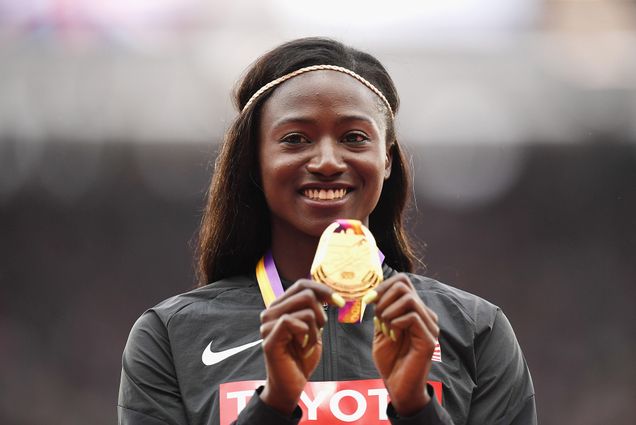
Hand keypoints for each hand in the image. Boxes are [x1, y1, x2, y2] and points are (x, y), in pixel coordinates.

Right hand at [259, 279, 343, 414]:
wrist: (291, 384)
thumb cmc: (302, 356)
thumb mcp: (312, 327)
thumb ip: (314, 308)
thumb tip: (328, 292)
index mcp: (280, 306)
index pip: (302, 284)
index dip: (322, 289)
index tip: (339, 302)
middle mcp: (270, 311)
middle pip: (306, 294)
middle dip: (322, 313)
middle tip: (319, 330)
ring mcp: (268, 324)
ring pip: (306, 310)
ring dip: (315, 329)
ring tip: (308, 343)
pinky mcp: (269, 338)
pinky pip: (293, 322)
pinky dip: (306, 336)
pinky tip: (303, 347)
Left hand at [366, 273, 439, 415]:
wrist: (397, 387)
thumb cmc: (390, 360)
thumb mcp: (381, 330)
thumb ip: (381, 311)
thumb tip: (374, 293)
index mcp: (415, 311)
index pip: (403, 281)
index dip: (383, 286)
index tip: (367, 300)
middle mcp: (426, 315)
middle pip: (404, 286)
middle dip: (383, 299)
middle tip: (377, 318)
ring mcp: (430, 326)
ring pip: (409, 299)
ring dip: (388, 312)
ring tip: (384, 328)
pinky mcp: (429, 339)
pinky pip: (412, 317)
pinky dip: (395, 323)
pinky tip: (391, 336)